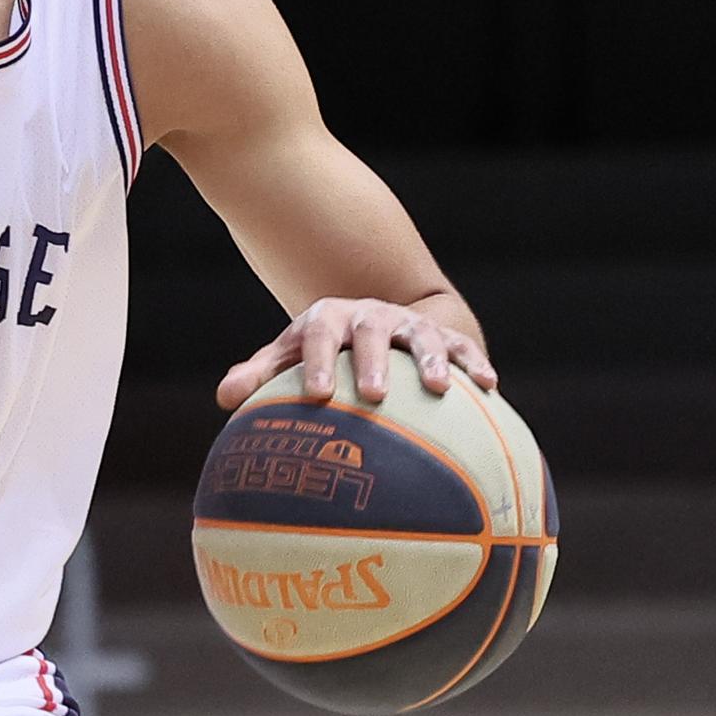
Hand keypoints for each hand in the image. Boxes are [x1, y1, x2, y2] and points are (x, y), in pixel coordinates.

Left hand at [218, 296, 496, 411]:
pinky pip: (461, 347)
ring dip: (432, 360)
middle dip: (373, 361)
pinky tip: (490, 386)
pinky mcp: (442, 336)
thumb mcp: (287, 361)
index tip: (317, 396)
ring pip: (421, 337)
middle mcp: (370, 316)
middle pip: (371, 332)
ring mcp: (408, 324)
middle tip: (373, 394)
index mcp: (328, 320)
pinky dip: (474, 363)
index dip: (317, 363)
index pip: (318, 336)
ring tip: (440, 391)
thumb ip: (258, 376)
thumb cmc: (319, 357)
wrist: (368, 327)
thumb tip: (224, 398)